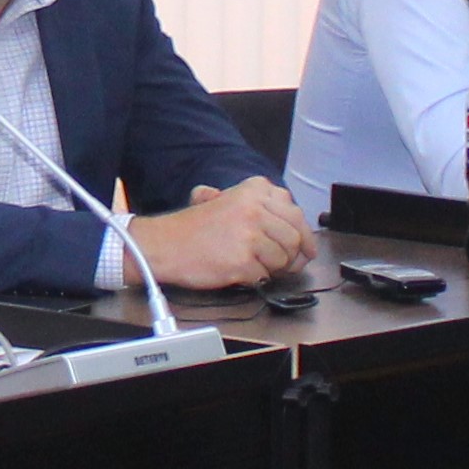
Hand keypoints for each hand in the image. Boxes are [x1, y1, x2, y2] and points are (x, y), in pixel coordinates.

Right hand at [133, 179, 311, 288]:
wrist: (163, 245)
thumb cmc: (194, 228)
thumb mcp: (227, 200)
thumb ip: (261, 206)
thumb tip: (297, 232)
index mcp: (253, 190)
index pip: (295, 213)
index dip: (303, 234)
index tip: (304, 247)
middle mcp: (254, 208)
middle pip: (295, 237)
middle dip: (294, 255)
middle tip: (287, 265)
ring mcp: (249, 234)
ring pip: (283, 259)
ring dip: (273, 268)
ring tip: (254, 265)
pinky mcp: (242, 260)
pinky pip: (265, 276)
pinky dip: (255, 278)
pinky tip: (238, 271)